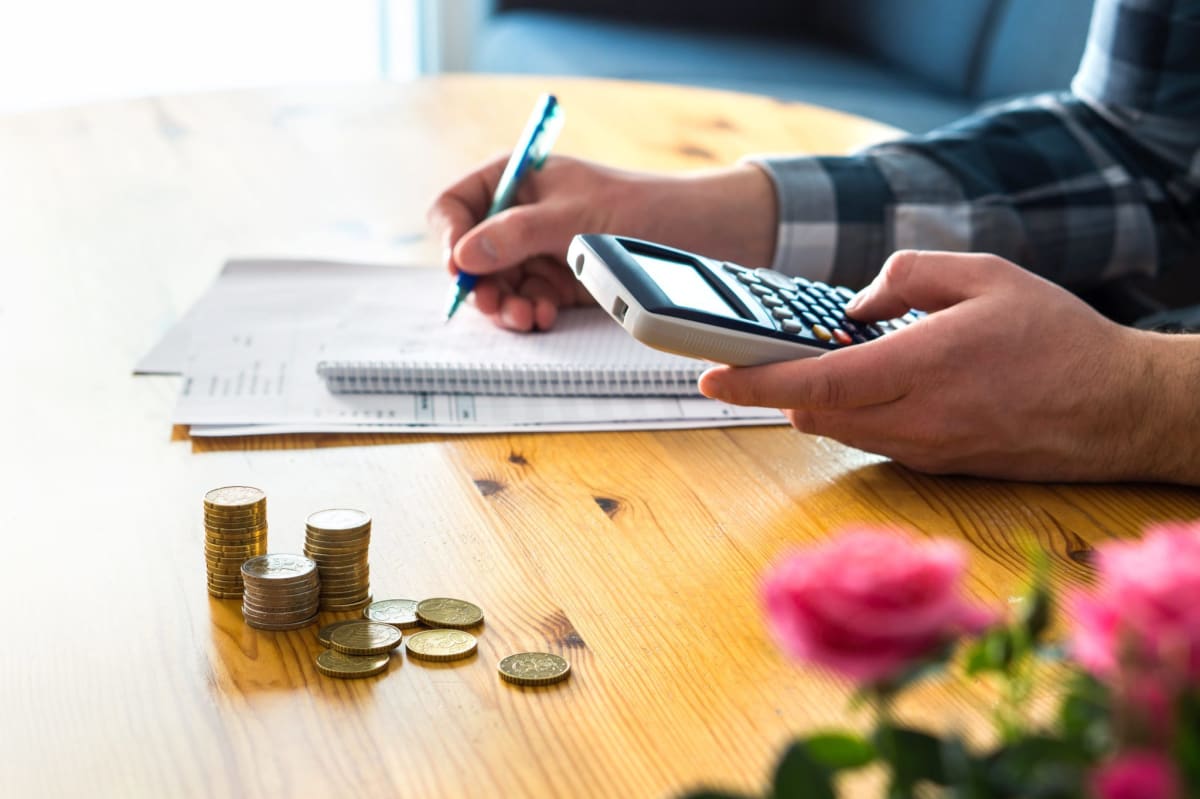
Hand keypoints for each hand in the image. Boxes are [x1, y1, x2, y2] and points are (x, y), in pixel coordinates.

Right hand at [427, 154, 776, 330]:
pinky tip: (544, 317)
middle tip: (495, 306)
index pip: (456, 204)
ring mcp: (539, 250)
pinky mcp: (560, 281)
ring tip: (526, 317)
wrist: (699, 232)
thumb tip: (464, 256)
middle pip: (473, 254)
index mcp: (516, 179)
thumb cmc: (639, 207)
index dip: (450, 236)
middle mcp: (521, 215)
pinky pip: (527, 300)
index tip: (459, 267)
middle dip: (481, 282)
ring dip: (506, 305)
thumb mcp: (572, 217)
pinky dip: (530, 312)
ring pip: (499, 284)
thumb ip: (515, 234)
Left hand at [699, 250, 1191, 481]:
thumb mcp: (988, 274)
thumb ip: (909, 275)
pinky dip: (853, 413)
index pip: (815, 385)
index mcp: (923, 368)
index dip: (755, 383)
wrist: (1119, 409)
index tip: (710, 377)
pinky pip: (871, 440)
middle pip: (813, 414)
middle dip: (779, 387)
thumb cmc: (1058, 337)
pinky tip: (874, 383)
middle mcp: (916, 420)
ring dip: (816, 401)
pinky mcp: (937, 465)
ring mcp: (925, 450)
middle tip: (763, 354)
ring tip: (822, 361)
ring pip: (838, 431)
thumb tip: (855, 306)